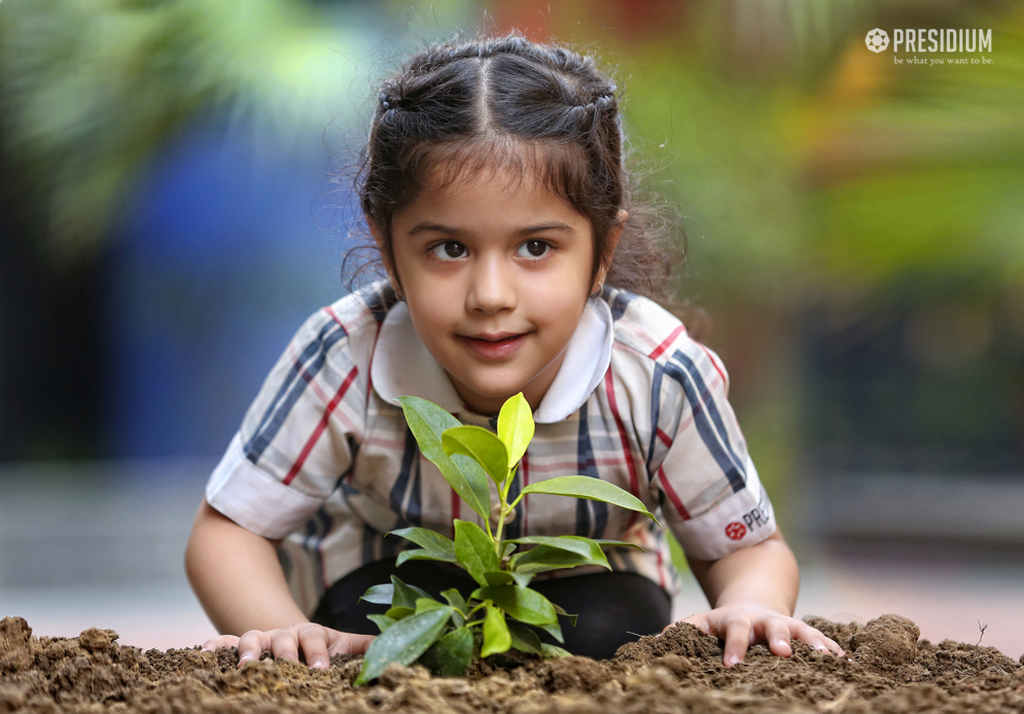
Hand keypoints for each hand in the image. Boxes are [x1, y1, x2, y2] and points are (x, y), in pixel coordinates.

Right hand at [202, 623, 375, 669]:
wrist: (293, 640)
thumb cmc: (321, 648)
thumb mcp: (342, 646)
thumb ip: (363, 647)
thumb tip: (390, 646)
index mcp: (310, 634)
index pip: (314, 637)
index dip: (318, 652)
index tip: (322, 668)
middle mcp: (283, 635)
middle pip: (282, 639)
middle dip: (285, 654)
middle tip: (288, 669)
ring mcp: (259, 640)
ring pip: (250, 639)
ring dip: (248, 651)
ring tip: (246, 667)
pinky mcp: (237, 647)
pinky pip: (222, 644)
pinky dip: (214, 647)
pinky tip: (204, 653)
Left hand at [674, 604, 843, 666]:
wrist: (753, 602)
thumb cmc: (722, 622)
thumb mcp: (701, 622)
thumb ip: (681, 631)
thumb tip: (650, 643)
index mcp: (738, 621)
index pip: (734, 632)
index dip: (733, 647)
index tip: (731, 666)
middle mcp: (765, 622)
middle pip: (773, 627)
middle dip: (778, 639)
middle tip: (782, 654)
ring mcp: (788, 626)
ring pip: (804, 632)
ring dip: (814, 645)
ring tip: (827, 660)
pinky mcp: (806, 634)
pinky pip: (825, 642)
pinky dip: (838, 653)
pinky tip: (851, 666)